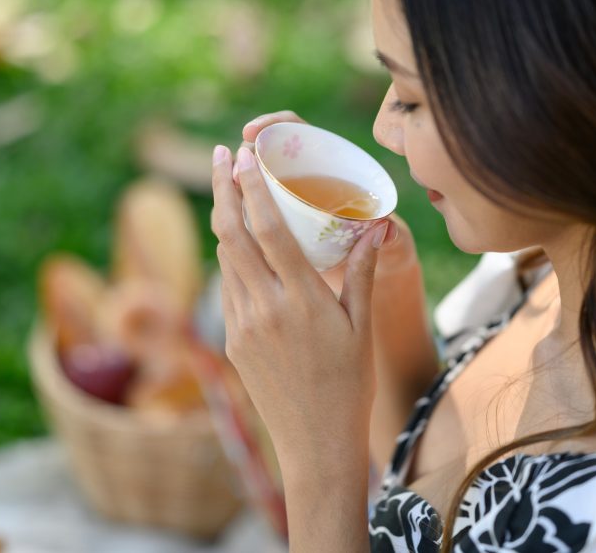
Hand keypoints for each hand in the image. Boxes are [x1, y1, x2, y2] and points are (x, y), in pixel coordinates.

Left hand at [210, 142, 394, 478]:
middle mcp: (265, 308)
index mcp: (301, 299)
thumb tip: (376, 227)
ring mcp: (242, 325)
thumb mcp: (360, 327)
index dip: (252, 187)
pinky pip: (227, 288)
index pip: (269, 229)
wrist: (315, 441)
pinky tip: (240, 245)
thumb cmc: (349, 383)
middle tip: (220, 154)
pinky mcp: (231, 341)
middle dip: (221, 188)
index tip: (245, 155)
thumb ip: (363, 273)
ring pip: (225, 258)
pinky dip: (231, 258)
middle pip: (231, 234)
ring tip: (229, 189)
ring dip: (224, 220)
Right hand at [236, 110, 411, 293]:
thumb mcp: (393, 244)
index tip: (250, 133)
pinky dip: (240, 209)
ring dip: (238, 183)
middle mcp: (310, 176)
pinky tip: (227, 219)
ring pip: (257, 181)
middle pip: (270, 153)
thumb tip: (385, 228)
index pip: (298, 129)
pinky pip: (255, 209)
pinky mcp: (282, 221)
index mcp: (337, 167)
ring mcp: (292, 198)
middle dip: (247, 155)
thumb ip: (393, 237)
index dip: (273, 124)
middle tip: (232, 167)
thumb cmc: (389, 250)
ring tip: (226, 192)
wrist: (380, 270)